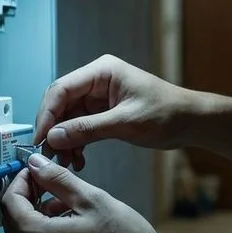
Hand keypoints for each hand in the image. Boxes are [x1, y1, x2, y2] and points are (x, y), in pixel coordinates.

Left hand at [0, 153, 173, 232]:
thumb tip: (35, 164)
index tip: (35, 171)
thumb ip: (57, 180)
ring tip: (71, 210)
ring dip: (40, 222)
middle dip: (29, 202)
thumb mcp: (91, 199)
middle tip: (52, 186)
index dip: (20, 182)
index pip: (10, 204)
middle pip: (14, 226)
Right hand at [34, 54, 197, 169]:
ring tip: (66, 161)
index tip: (40, 138)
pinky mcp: (104, 112)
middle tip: (49, 153)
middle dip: (54, 129)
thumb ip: (88, 129)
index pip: (61, 89)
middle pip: (61, 104)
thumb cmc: (168, 113)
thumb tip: (54, 136)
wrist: (191, 122)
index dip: (47, 114)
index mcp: (102, 72)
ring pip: (68, 118)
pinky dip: (77, 142)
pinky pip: (80, 127)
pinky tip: (78, 159)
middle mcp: (97, 81)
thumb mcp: (125, 123)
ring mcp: (99, 97)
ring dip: (65, 139)